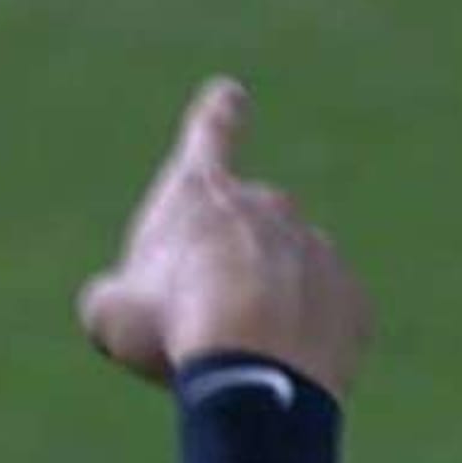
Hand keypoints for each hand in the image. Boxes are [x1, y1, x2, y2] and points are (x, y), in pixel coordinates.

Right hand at [76, 77, 370, 400]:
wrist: (258, 368)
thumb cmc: (173, 326)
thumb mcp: (111, 313)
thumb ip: (112, 298)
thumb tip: (117, 306)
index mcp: (201, 192)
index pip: (210, 132)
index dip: (217, 114)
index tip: (230, 94)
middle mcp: (268, 206)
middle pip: (248, 225)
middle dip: (230, 263)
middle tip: (205, 318)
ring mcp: (316, 249)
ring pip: (288, 273)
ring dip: (269, 304)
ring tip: (243, 354)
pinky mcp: (350, 299)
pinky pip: (323, 315)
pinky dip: (302, 338)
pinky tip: (278, 368)